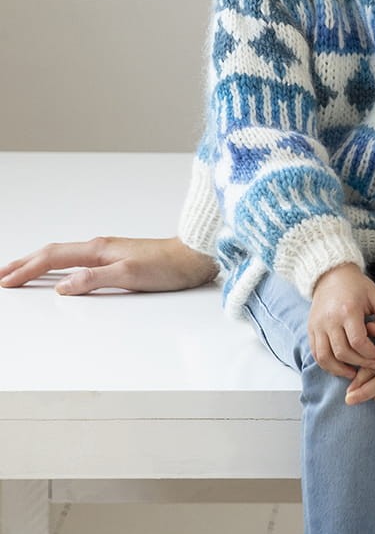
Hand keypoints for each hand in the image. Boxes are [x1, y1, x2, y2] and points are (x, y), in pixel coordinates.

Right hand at [0, 236, 217, 293]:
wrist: (195, 255)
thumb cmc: (169, 266)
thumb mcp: (130, 276)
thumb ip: (94, 279)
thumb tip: (61, 287)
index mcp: (98, 249)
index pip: (52, 258)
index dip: (26, 270)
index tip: (5, 281)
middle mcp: (100, 247)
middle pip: (52, 252)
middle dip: (24, 262)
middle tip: (1, 273)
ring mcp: (108, 251)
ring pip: (63, 254)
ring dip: (38, 262)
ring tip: (20, 270)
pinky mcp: (116, 257)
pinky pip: (76, 258)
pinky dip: (57, 264)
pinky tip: (58, 270)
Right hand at [308, 263, 374, 378]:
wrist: (332, 275)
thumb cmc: (357, 286)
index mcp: (348, 310)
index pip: (358, 342)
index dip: (370, 354)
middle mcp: (330, 319)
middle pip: (342, 352)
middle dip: (359, 363)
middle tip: (371, 366)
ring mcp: (317, 326)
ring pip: (325, 358)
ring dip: (340, 370)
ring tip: (354, 373)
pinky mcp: (311, 329)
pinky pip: (316, 354)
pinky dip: (327, 365)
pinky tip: (340, 366)